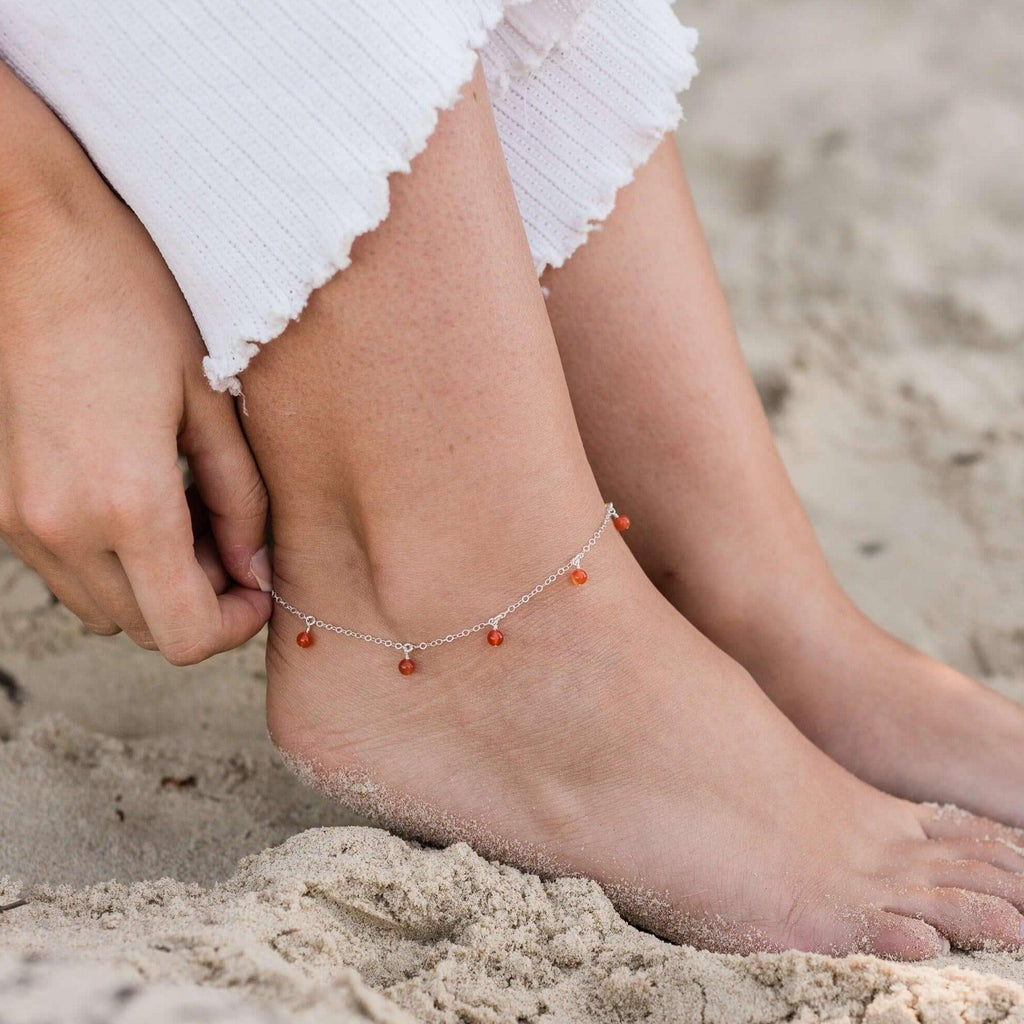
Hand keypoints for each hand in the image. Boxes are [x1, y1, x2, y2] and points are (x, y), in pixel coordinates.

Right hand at [0, 72, 271, 663]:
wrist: (31, 242)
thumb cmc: (132, 305)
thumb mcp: (211, 402)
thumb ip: (241, 500)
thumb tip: (254, 568)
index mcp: (127, 505)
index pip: (188, 635)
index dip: (235, 625)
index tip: (259, 586)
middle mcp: (61, 529)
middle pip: (146, 629)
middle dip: (200, 602)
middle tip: (231, 541)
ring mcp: (18, 522)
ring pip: (103, 609)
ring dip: (154, 586)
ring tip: (187, 513)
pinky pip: (67, 571)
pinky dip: (111, 562)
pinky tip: (138, 498)